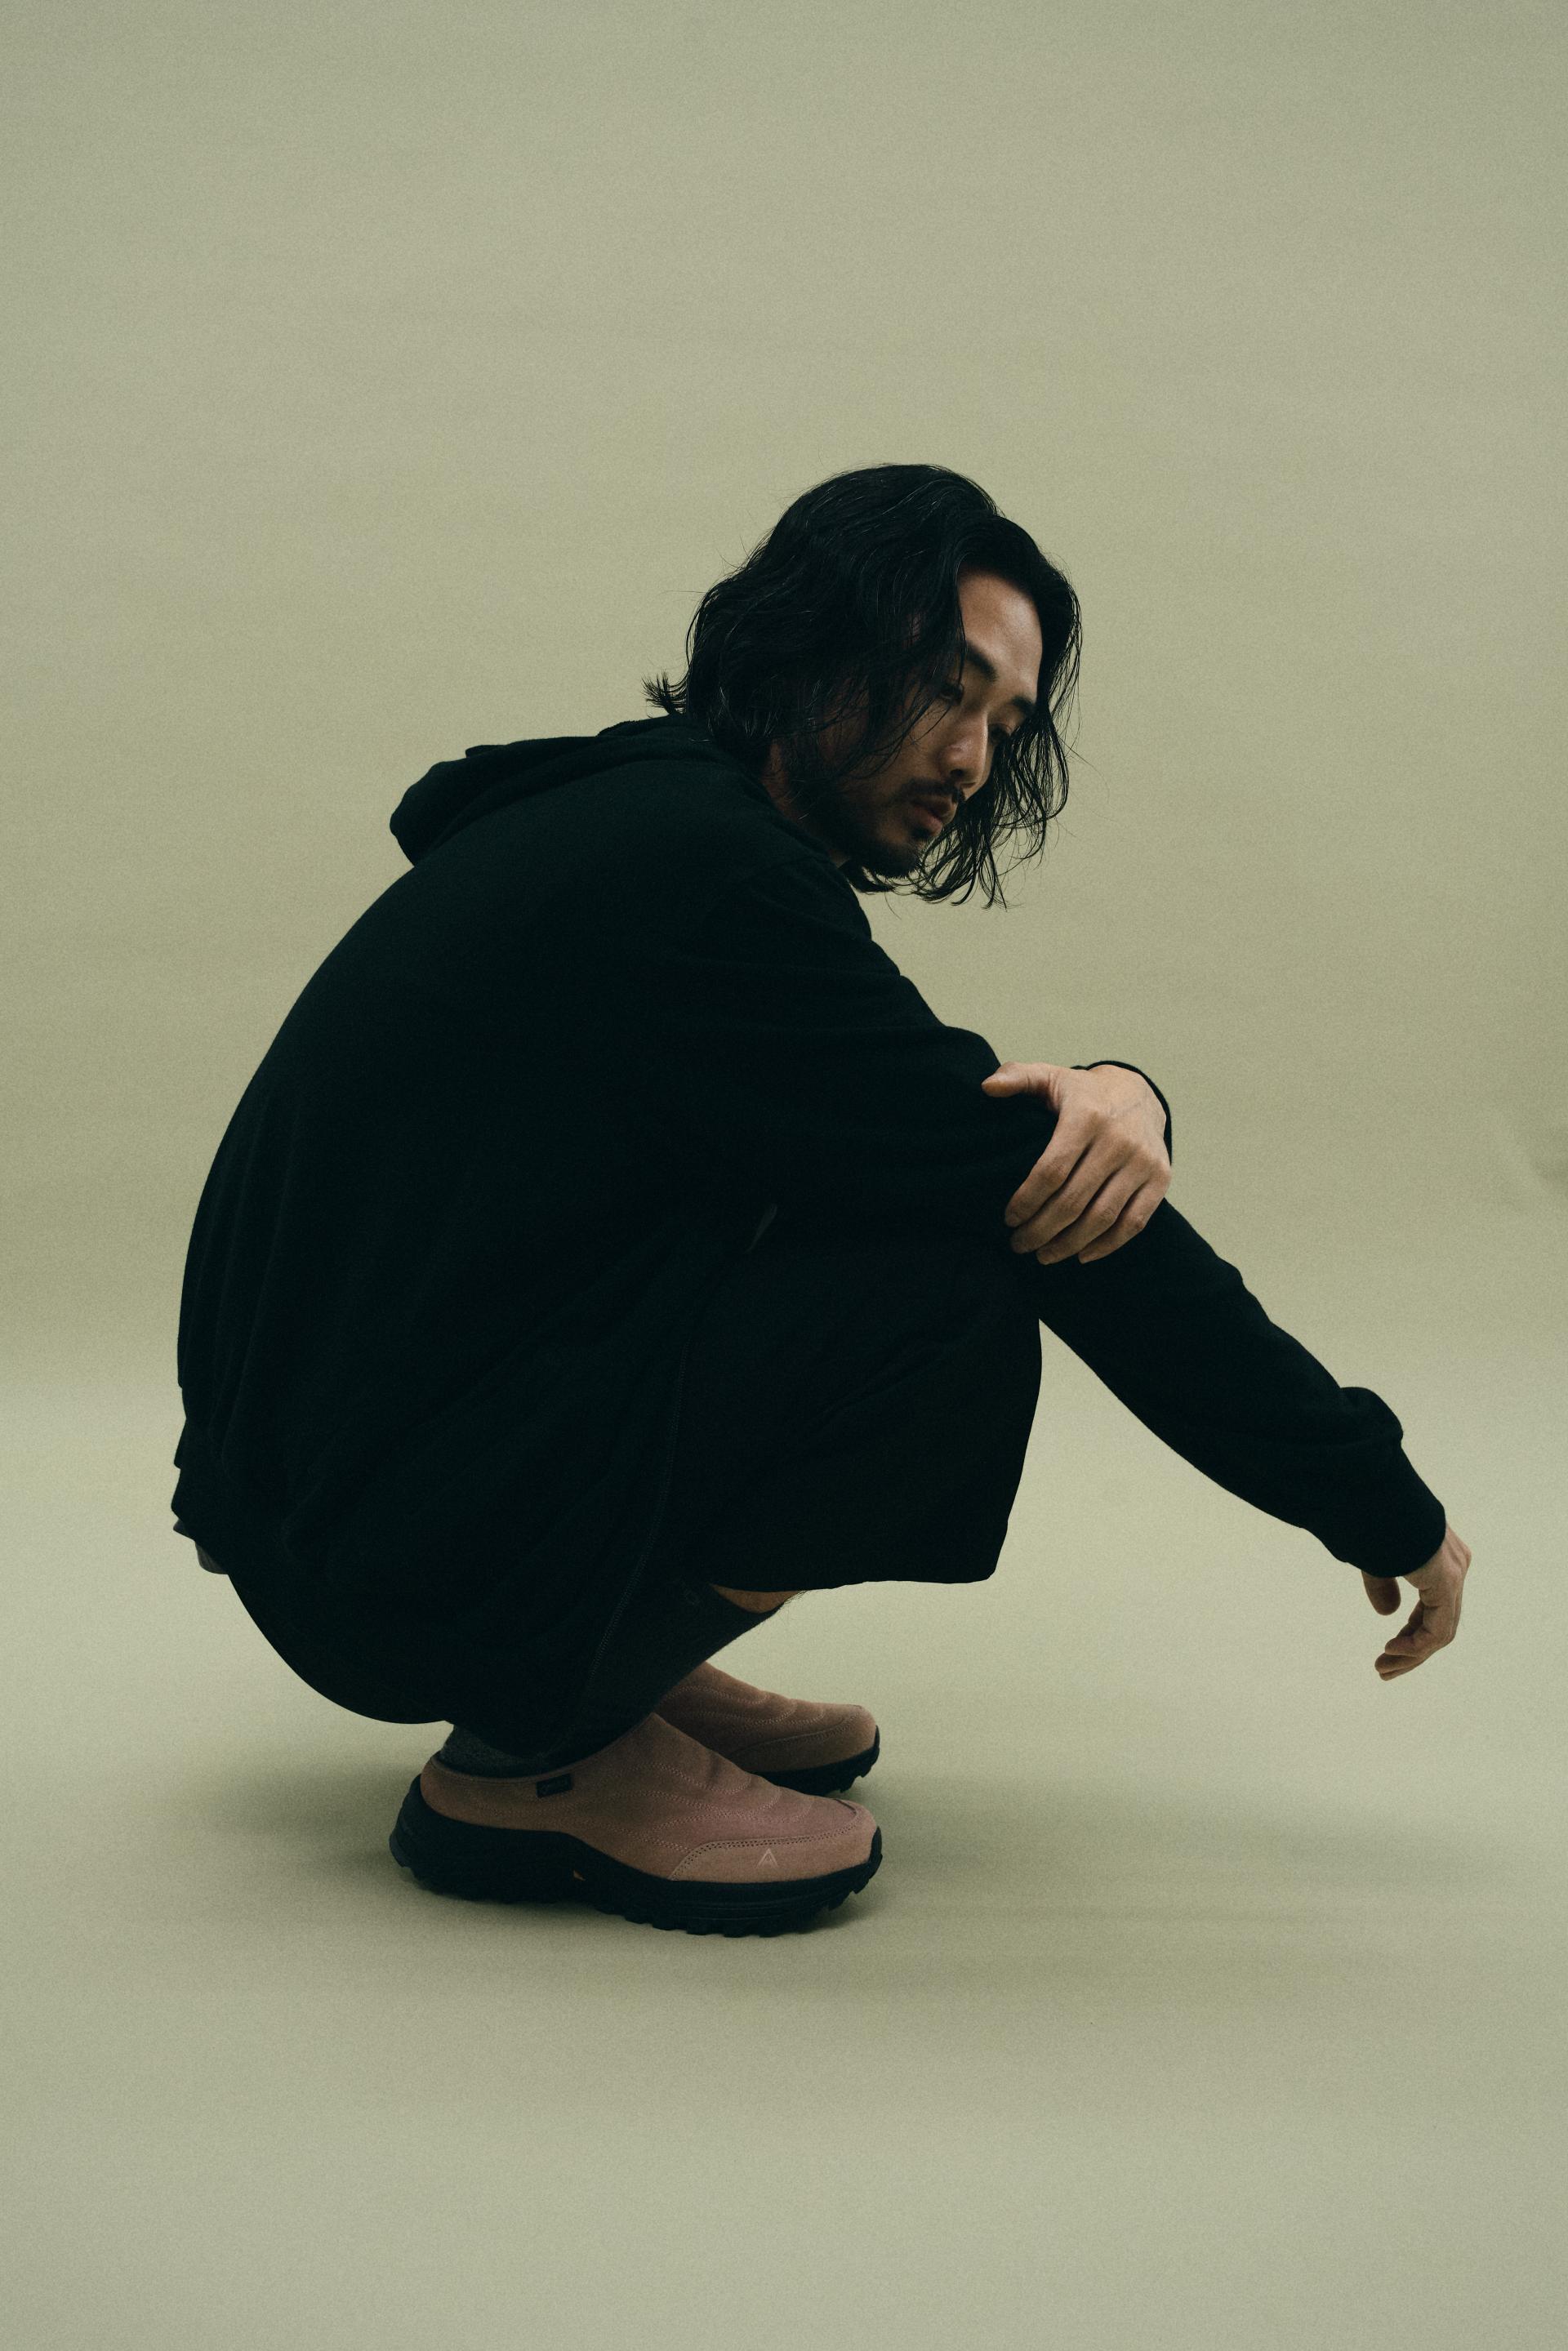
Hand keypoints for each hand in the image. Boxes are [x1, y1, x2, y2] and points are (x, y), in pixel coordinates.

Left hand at [981, 1060, 1171, 1264]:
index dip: (1027, 1201)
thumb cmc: (1083, 1094)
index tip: (1009, 1219)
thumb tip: (986, 1087)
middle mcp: (1118, 1140)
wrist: (1139, 1094)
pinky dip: (1107, 1245)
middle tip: (1019, 1245)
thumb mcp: (1050, 1077)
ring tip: (1044, 1255)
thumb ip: (1018, 1077)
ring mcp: (1143, 1161)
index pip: (1051, 1171)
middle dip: (1041, 1230)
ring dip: (1069, 1244)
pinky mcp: (1160, 1178)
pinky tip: (1081, 1255)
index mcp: (1087, 1117)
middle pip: (1073, 1201)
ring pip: (1102, 1217)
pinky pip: (1133, 1222)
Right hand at [1364, 1522, 1470, 1679]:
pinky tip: (1393, 1649)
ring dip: (1411, 1655)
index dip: (1410, 1633)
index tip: (1387, 1649)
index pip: (1434, 1608)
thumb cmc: (1371, 1519)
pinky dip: (1416, 1646)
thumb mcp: (1376, 1561)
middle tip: (1384, 1670)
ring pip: (1440, 1632)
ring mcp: (1454, 1575)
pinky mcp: (1447, 1581)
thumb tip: (1388, 1615)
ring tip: (1383, 1669)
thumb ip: (1383, 1585)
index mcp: (1441, 1559)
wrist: (1375, 1494)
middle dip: (1410, 1651)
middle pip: (1439, 1624)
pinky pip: (1438, 1628)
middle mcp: (1455, 1568)